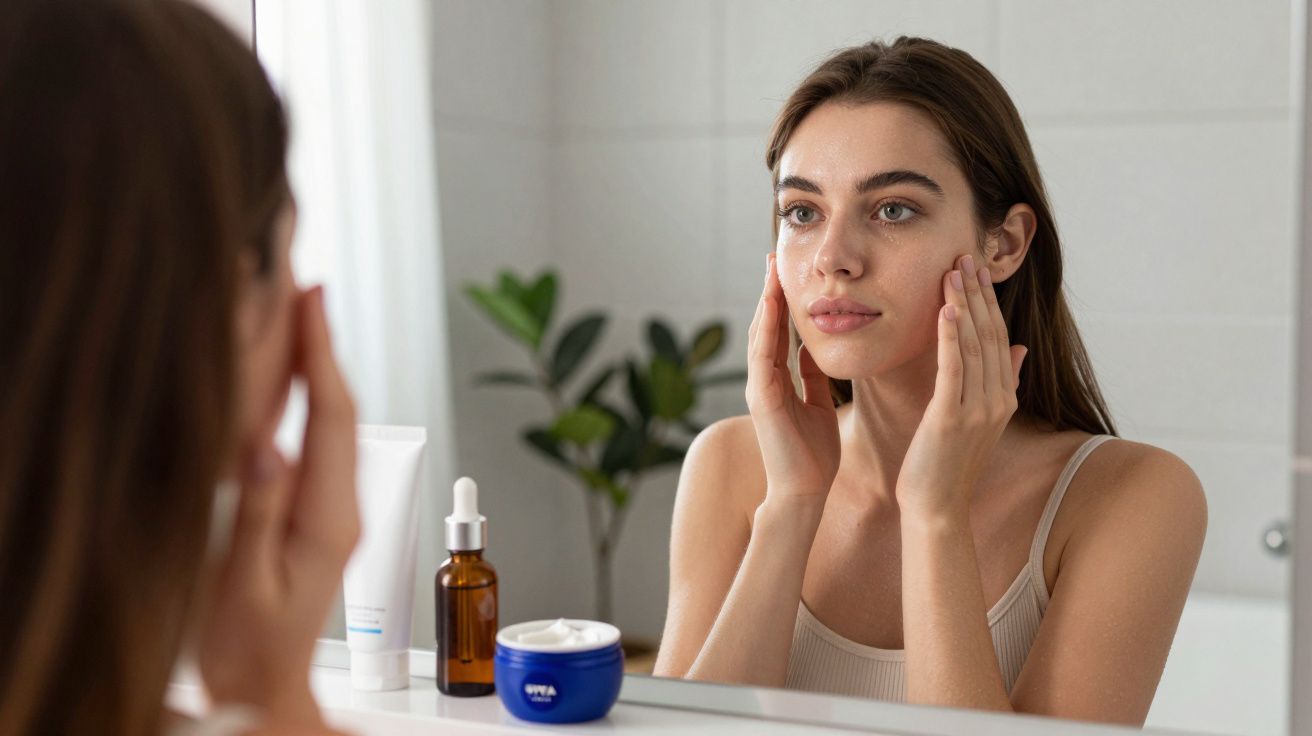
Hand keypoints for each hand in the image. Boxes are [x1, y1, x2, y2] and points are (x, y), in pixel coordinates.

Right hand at [198, 286, 360, 726]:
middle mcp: (341, 507)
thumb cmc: (251, 649)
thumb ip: (259, 515)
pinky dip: (310, 402)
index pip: (334, 421)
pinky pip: (320, 445)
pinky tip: (294, 381)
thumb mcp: (245, 586)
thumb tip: (268, 447)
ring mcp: (333, 509)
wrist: (268, 685)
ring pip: (334, 425)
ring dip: (321, 369)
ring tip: (304, 315)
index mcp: (330, 519)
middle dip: (326, 347)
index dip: (324, 356)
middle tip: (308, 288)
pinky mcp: (320, 514)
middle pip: (341, 413)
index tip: (312, 303)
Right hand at [746, 253, 839, 509]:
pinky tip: (772, 306)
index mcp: (777, 381)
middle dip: (769, 292)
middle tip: (773, 258)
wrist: (804, 492)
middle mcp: (763, 380)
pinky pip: (763, 355)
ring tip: (771, 272)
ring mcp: (759, 388)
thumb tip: (811, 350)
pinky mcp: (763, 399)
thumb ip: (810, 378)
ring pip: (760, 335)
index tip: (786, 273)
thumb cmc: (813, 456)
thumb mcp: (817, 406)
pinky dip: (767, 328)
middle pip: (764, 326)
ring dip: (766, 302)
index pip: (778, 333)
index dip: (781, 302)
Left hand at [895, 255, 1026, 518]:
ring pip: (973, 345)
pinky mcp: (950, 418)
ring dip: (963, 305)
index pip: (998, 338)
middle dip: (978, 294)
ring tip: (953, 271)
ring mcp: (977, 410)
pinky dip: (949, 337)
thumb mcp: (980, 421)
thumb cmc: (947, 465)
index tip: (976, 270)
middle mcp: (996, 400)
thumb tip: (1018, 349)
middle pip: (990, 335)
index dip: (988, 302)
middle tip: (966, 256)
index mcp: (1003, 398)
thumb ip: (1001, 383)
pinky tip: (944, 310)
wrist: (936, 508)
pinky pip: (953, 369)